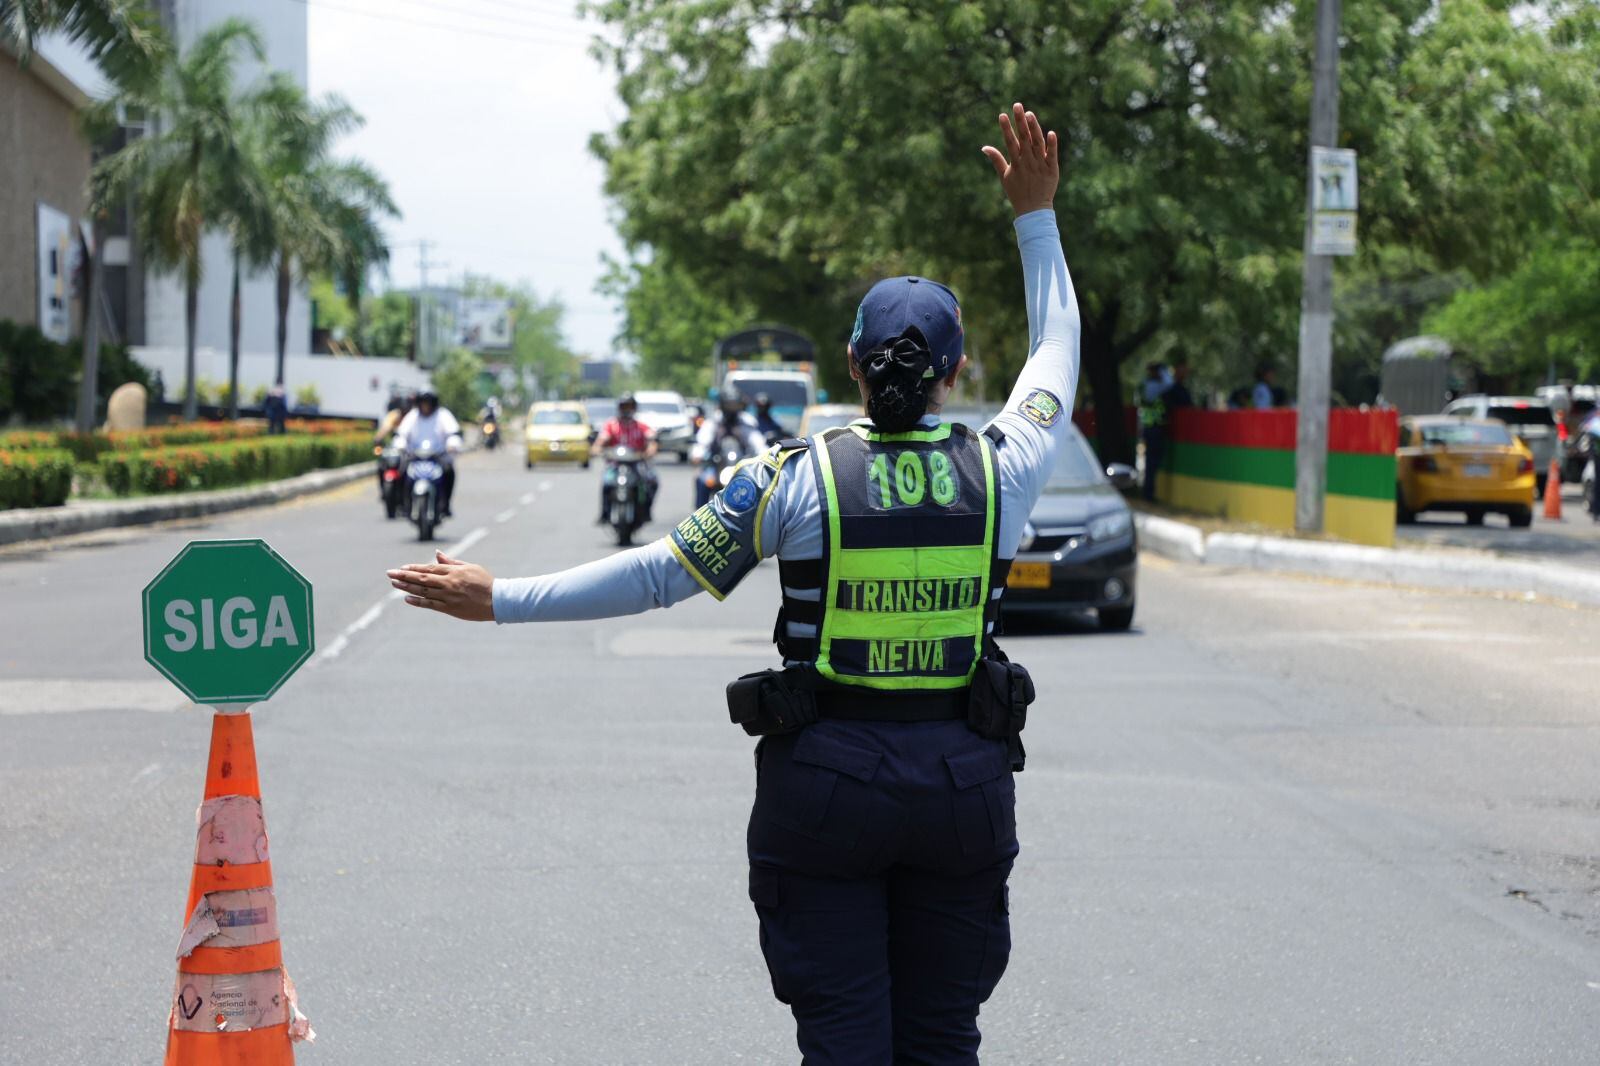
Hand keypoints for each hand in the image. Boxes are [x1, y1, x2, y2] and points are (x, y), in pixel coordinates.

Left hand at [386, 551, 495, 620]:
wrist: (498, 600)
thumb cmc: (485, 582)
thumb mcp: (470, 567)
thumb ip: (451, 561)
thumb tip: (437, 553)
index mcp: (454, 571)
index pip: (429, 568)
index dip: (414, 568)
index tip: (401, 568)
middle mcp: (449, 582)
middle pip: (422, 578)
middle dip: (404, 575)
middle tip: (390, 573)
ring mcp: (449, 596)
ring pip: (423, 590)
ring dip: (407, 587)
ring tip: (394, 584)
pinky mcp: (450, 608)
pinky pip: (430, 604)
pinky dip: (418, 601)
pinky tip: (407, 598)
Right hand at [981, 102, 1058, 216]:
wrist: (1033, 210)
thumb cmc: (1017, 193)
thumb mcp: (1004, 176)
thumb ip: (996, 160)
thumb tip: (984, 147)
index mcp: (1016, 163)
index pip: (1010, 142)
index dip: (1006, 129)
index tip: (1002, 115)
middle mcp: (1028, 162)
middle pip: (1024, 138)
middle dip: (1020, 121)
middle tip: (1017, 105)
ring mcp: (1040, 165)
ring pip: (1037, 143)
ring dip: (1034, 128)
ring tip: (1029, 114)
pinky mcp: (1052, 169)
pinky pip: (1052, 155)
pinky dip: (1052, 144)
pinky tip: (1050, 133)